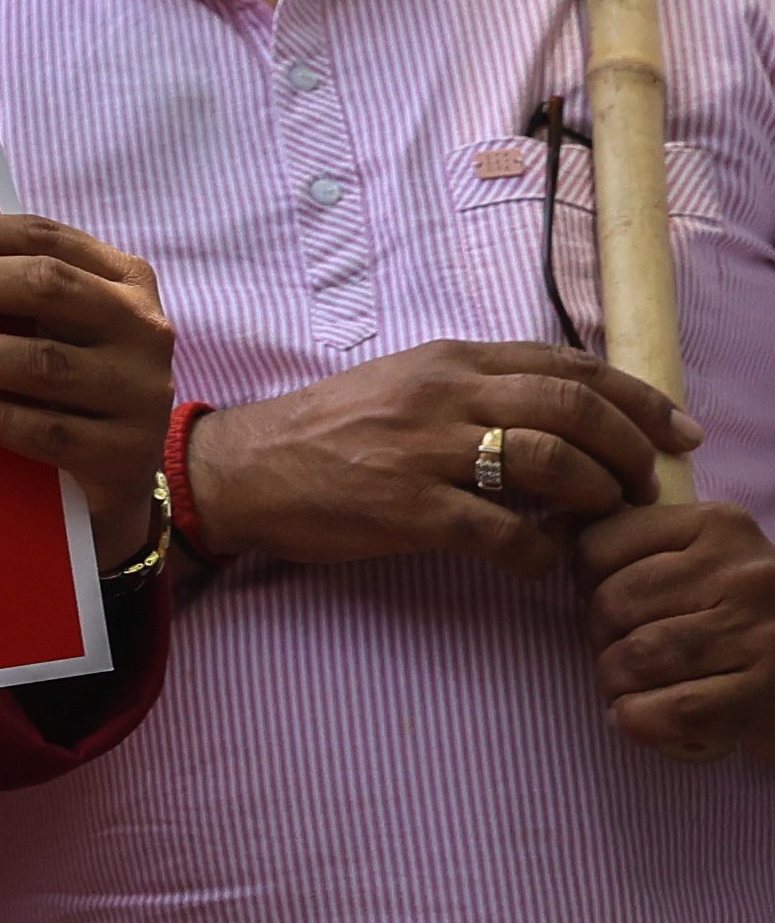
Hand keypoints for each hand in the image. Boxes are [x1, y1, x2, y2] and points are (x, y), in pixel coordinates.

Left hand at [0, 214, 174, 520]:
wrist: (119, 469)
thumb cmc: (69, 379)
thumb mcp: (59, 325)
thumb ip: (11, 293)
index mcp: (125, 280)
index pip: (45, 238)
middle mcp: (143, 328)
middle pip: (48, 287)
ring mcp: (141, 391)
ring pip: (44, 362)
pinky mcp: (126, 453)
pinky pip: (47, 430)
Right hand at [179, 340, 691, 576]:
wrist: (243, 468)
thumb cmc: (329, 431)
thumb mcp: (407, 386)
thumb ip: (480, 392)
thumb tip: (567, 422)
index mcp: (449, 361)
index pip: (568, 366)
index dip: (637, 398)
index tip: (678, 429)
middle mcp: (443, 395)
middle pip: (573, 409)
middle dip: (630, 450)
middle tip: (646, 483)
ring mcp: (424, 451)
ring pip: (550, 463)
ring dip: (595, 498)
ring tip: (600, 520)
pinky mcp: (406, 509)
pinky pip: (502, 534)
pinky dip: (538, 554)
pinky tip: (540, 562)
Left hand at [582, 497, 774, 759]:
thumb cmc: (739, 616)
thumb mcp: (699, 560)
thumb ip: (634, 543)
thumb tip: (554, 528)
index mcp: (718, 527)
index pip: (598, 545)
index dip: (585, 583)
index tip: (610, 603)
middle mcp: (742, 574)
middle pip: (612, 604)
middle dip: (600, 638)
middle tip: (621, 654)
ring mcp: (759, 635)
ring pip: (635, 658)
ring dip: (615, 682)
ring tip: (631, 686)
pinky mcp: (763, 694)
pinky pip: (668, 710)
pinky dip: (639, 719)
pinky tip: (641, 716)